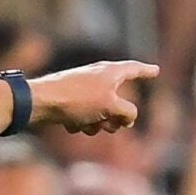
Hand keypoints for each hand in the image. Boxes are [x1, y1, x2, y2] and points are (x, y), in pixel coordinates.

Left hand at [28, 61, 160, 134]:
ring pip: (101, 113)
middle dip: (116, 116)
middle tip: (111, 125)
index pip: (133, 69)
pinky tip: (71, 124)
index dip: (146, 71)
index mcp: (109, 72)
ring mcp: (81, 90)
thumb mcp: (112, 106)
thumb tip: (128, 118)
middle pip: (118, 100)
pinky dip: (81, 124)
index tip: (155, 70)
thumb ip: (128, 112)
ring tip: (88, 125)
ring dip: (98, 124)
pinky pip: (83, 118)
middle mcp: (96, 78)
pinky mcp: (68, 102)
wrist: (39, 103)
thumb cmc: (77, 100)